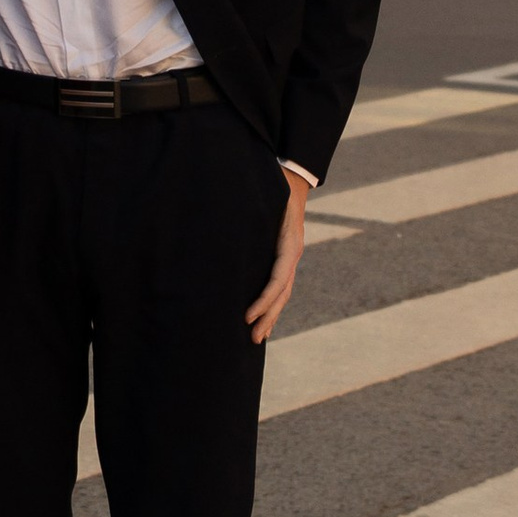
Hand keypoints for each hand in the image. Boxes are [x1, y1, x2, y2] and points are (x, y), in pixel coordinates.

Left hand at [244, 167, 315, 344]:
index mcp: (289, 243)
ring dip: (270, 316)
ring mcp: (290, 257)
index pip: (278, 279)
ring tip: (257, 337)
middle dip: (268, 317)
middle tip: (252, 338)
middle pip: (282, 293)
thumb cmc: (274, 184)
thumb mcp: (268, 195)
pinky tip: (262, 318)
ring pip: (282, 294)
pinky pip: (279, 286)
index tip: (247, 315)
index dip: (264, 300)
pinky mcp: (284, 258)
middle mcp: (292, 254)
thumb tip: (225, 212)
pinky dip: (272, 304)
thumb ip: (253, 207)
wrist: (292, 179)